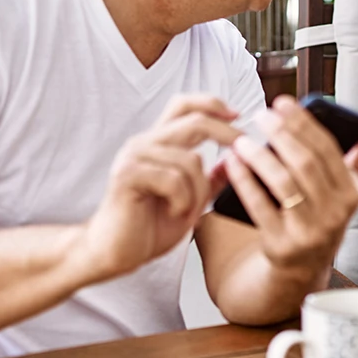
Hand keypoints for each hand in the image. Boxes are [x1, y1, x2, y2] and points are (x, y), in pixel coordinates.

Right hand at [82, 95, 241, 280]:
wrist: (115, 253)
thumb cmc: (148, 228)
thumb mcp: (191, 202)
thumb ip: (210, 180)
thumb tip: (235, 159)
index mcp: (158, 144)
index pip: (183, 105)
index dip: (212, 103)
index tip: (237, 114)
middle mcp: (145, 143)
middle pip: (195, 121)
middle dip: (226, 134)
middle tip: (243, 149)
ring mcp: (134, 157)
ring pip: (191, 160)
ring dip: (199, 191)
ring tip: (185, 210)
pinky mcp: (127, 175)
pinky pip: (174, 179)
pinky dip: (182, 200)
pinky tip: (172, 212)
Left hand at [222, 95, 357, 279]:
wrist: (304, 266)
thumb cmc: (324, 214)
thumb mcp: (350, 186)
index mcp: (353, 192)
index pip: (328, 149)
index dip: (304, 123)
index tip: (282, 102)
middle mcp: (335, 213)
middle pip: (305, 163)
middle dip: (281, 134)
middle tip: (260, 115)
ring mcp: (309, 231)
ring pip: (283, 183)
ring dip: (259, 156)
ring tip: (242, 140)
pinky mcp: (282, 244)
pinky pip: (259, 205)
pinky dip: (244, 181)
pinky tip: (233, 163)